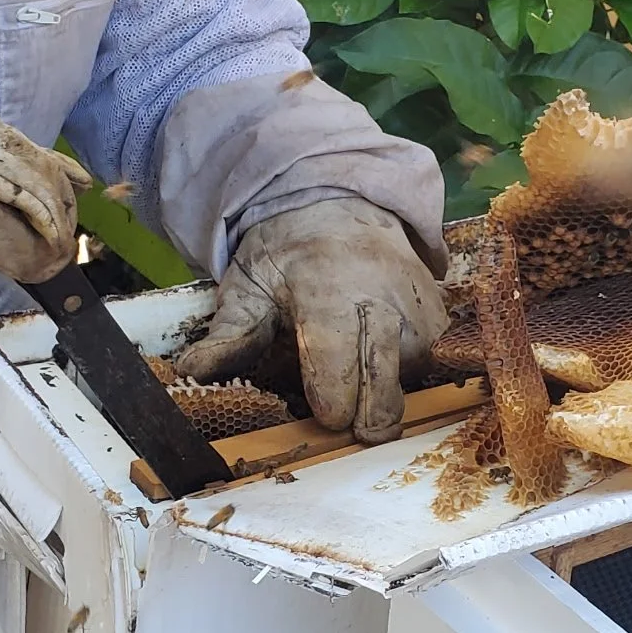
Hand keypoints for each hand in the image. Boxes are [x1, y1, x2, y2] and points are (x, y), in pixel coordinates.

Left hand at [175, 197, 446, 442]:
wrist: (342, 206)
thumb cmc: (288, 253)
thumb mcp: (248, 283)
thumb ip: (229, 333)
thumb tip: (191, 371)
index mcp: (327, 289)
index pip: (337, 360)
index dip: (331, 397)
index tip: (325, 414)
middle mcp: (381, 299)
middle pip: (384, 382)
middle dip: (368, 414)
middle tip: (353, 426)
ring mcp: (417, 308)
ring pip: (408, 379)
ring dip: (384, 393)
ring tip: (359, 379)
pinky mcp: (440, 318)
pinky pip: (429, 366)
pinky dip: (406, 377)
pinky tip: (382, 364)